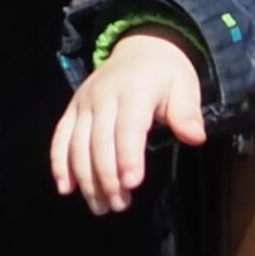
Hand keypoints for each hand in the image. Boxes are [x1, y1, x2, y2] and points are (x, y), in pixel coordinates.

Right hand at [49, 32, 203, 215]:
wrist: (139, 48)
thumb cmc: (165, 75)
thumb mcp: (185, 86)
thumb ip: (187, 112)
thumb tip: (195, 137)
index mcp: (134, 89)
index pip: (128, 126)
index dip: (128, 155)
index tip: (132, 184)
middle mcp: (103, 95)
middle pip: (100, 140)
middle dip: (107, 177)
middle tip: (119, 205)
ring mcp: (83, 102)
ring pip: (78, 144)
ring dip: (86, 178)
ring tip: (100, 207)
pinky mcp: (72, 109)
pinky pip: (60, 137)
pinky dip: (59, 163)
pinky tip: (66, 188)